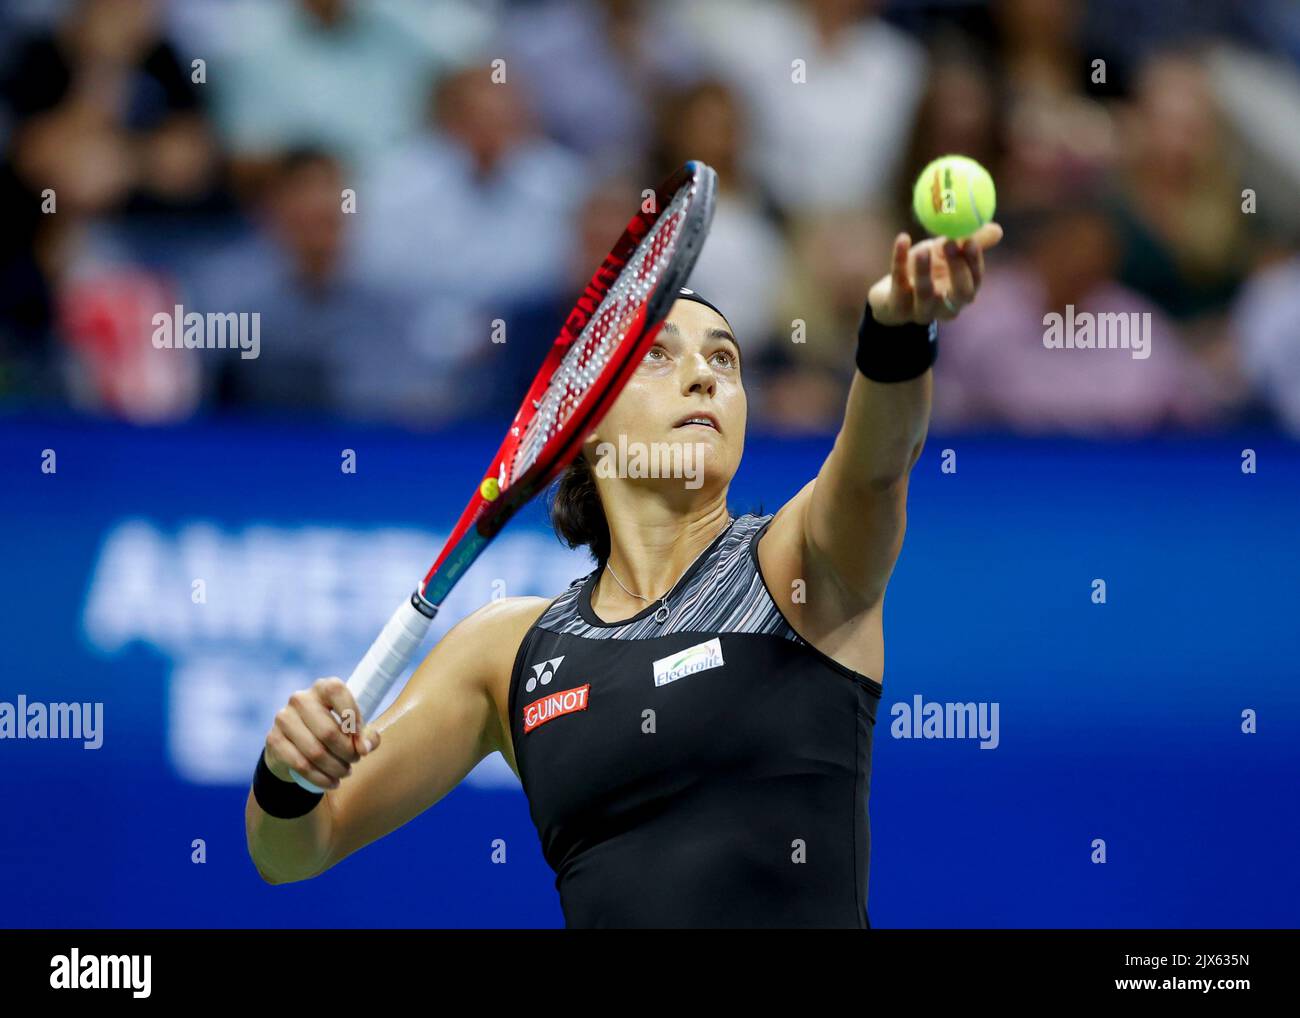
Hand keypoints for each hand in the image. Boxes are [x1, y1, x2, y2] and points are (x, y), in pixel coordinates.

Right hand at [263, 677, 380, 789]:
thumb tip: (364, 748)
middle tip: (354, 761)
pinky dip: (320, 778)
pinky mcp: (274, 739)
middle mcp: (301, 699)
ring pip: (315, 751)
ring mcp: (284, 718)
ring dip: (335, 767)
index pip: (337, 692)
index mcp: (323, 688)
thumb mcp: (352, 730)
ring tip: (345, 772)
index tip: (361, 741)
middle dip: (347, 752)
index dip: (353, 717)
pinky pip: (301, 764)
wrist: (296, 745)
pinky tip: (332, 782)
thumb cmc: (332, 731)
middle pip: (328, 731)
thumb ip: (366, 736)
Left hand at [867, 222, 1002, 325]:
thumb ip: (970, 242)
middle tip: (950, 243)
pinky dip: (900, 260)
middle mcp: (946, 306)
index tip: (970, 240)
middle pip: (960, 293)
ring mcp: (921, 310)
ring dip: (925, 270)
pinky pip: (899, 283)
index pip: (975, 280)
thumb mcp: (947, 254)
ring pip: (925, 296)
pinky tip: (903, 238)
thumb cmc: (926, 269)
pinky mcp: (897, 307)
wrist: (891, 292)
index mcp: (962, 293)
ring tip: (924, 247)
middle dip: (957, 268)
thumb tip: (997, 230)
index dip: (974, 262)